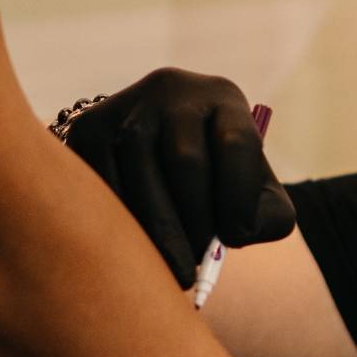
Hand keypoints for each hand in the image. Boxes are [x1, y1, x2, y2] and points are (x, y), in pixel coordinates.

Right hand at [61, 67, 294, 284]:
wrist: (152, 150)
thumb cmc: (216, 181)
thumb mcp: (253, 191)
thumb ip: (267, 216)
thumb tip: (238, 234)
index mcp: (224, 99)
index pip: (238, 143)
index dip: (238, 198)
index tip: (237, 239)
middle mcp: (174, 90)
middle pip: (186, 161)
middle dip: (194, 222)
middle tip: (195, 266)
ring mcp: (127, 105)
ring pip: (140, 174)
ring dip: (157, 231)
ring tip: (171, 265)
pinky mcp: (89, 128)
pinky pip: (103, 183)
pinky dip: (121, 222)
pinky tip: (136, 245)